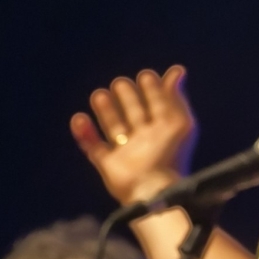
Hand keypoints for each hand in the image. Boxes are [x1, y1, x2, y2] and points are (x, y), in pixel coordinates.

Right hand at [69, 67, 197, 206]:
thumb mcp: (179, 122)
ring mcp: (126, 153)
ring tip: (99, 94)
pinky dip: (84, 133)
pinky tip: (78, 118)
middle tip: (120, 82)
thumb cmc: (171, 155)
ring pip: (114, 127)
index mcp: (165, 130)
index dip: (152, 90)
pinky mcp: (108, 165)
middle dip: (127, 97)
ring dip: (106, 110)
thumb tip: (176, 70)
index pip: (157, 105)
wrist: (154, 188)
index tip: (145, 75)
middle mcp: (145, 140)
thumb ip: (174, 97)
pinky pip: (93, 147)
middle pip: (134, 113)